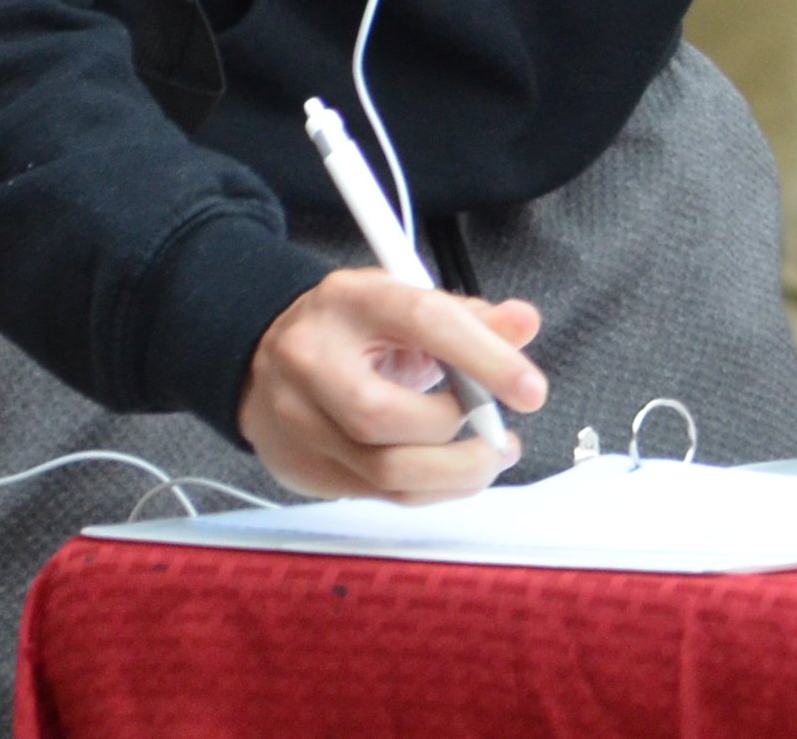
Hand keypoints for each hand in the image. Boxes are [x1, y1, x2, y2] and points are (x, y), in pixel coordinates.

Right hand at [238, 268, 547, 502]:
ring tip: (491, 454)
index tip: (531, 390)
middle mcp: (313, 359)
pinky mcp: (304, 467)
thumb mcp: (407, 306)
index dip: (485, 359)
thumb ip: (470, 318)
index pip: (424, 324)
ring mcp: (300, 419)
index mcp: (351, 301)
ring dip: (456, 473)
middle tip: (497, 427)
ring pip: (384, 470)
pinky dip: (432, 490)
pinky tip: (454, 471)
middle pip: (385, 415)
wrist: (266, 357)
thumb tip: (522, 323)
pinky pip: (380, 496)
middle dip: (458, 430)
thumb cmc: (350, 330)